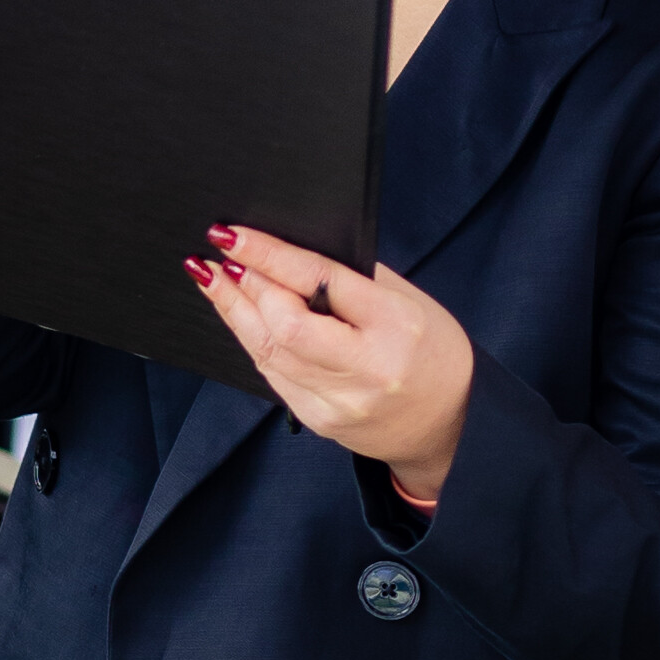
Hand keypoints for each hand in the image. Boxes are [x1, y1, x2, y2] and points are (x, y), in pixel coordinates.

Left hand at [187, 226, 472, 499]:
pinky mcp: (318, 421)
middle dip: (247, 284)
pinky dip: (250, 339)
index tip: (233, 234)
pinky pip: (272, 374)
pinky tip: (236, 313)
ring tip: (210, 276)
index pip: (321, 283)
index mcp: (395, 327)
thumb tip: (290, 251)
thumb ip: (355, 278)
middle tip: (220, 253)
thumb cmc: (431, 350)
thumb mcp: (409, 301)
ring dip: (234, 309)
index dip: (270, 256)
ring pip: (270, 351)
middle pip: (287, 325)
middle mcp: (366, 370)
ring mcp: (339, 402)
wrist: (449, 425)